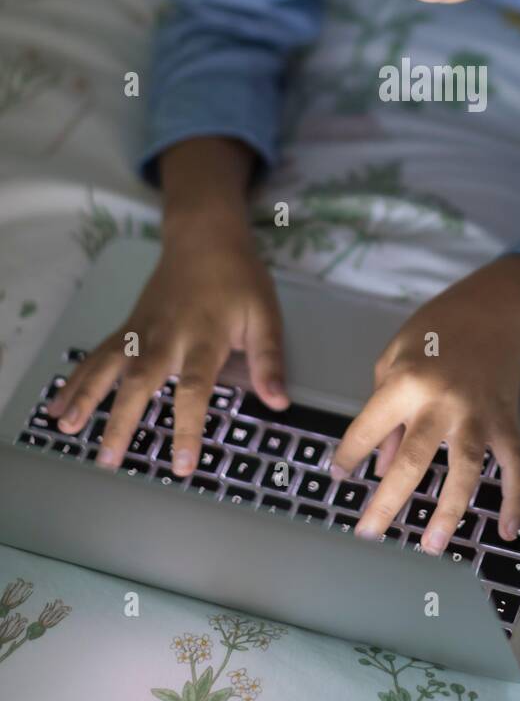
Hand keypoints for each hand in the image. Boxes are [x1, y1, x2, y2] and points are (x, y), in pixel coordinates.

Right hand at [46, 213, 287, 475]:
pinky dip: (76, 380)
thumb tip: (279, 402)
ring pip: (108, 366)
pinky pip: (98, 356)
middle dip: (122, 421)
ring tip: (65, 429)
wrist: (205, 236)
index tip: (182, 464)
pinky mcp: (127, 328)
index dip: (187, 427)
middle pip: (140, 381)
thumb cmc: (238, 279)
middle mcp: (166, 337)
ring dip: (86, 398)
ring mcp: (141, 331)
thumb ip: (269, 359)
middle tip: (108, 460)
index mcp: (203, 338)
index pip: (194, 389)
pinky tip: (58, 406)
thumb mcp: (265, 315)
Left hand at [330, 253, 519, 554]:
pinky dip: (514, 498)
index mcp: (407, 381)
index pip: (370, 428)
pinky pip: (515, 464)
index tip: (338, 478)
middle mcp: (443, 401)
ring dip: (448, 510)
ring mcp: (479, 413)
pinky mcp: (507, 419)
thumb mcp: (395, 357)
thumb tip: (382, 465)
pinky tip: (506, 529)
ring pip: (465, 469)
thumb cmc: (437, 330)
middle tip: (368, 535)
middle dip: (388, 501)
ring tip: (430, 545)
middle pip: (414, 460)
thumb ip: (385, 411)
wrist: (495, 308)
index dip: (349, 455)